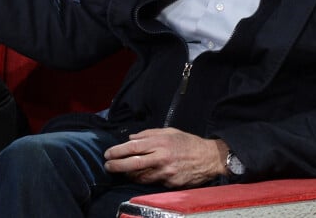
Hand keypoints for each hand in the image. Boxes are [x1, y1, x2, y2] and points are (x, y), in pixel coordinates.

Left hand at [104, 128, 227, 187]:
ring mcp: (166, 173)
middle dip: (117, 166)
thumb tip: (131, 139)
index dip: (118, 151)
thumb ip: (148, 134)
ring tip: (120, 171)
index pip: (133, 147)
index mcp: (160, 142)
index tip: (108, 153)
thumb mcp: (168, 131)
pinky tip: (138, 176)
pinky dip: (144, 179)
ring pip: (141, 176)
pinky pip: (153, 182)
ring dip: (128, 175)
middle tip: (107, 166)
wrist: (208, 158)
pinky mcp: (171, 184)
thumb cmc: (187, 142)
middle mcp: (161, 158)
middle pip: (134, 164)